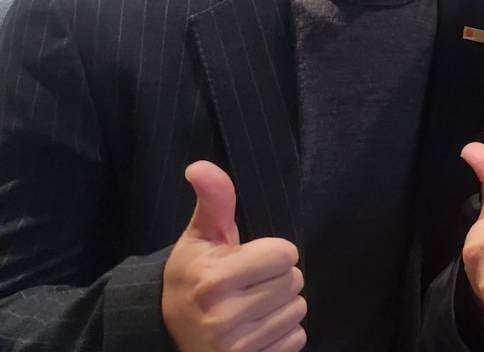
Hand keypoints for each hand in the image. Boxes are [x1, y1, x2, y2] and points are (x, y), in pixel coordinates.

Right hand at [161, 161, 306, 351]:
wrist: (168, 328)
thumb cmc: (192, 275)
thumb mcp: (200, 237)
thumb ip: (214, 200)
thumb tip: (200, 166)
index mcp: (215, 280)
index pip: (286, 253)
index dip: (271, 252)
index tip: (246, 259)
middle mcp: (224, 317)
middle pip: (295, 281)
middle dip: (276, 277)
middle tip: (247, 284)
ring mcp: (237, 347)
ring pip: (298, 310)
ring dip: (280, 305)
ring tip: (249, 306)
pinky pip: (297, 337)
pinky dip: (282, 332)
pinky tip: (255, 328)